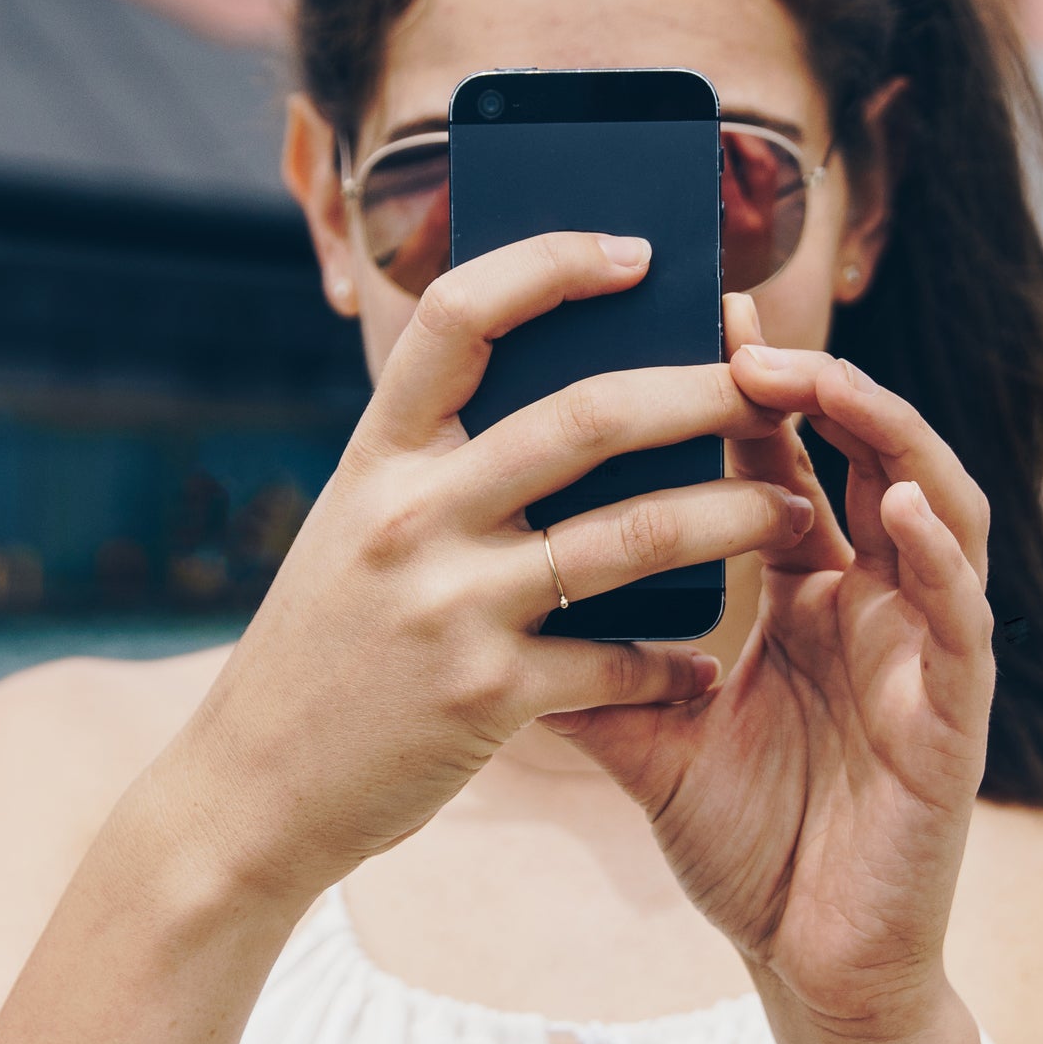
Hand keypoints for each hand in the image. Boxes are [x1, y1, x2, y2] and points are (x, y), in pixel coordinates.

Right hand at [154, 236, 813, 904]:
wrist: (249, 790)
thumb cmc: (322, 651)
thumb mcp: (354, 531)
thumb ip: (435, 468)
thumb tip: (566, 399)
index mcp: (377, 457)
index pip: (460, 314)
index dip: (551, 263)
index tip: (636, 253)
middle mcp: (413, 514)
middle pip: (586, 416)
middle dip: (702, 395)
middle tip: (770, 390)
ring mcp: (450, 605)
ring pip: (632, 536)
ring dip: (734, 518)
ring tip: (793, 513)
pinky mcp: (486, 695)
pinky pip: (616, 662)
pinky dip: (673, 664)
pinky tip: (701, 669)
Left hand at [548, 297, 996, 1043]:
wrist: (812, 972)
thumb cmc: (751, 853)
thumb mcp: (650, 743)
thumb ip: (589, 668)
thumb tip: (483, 597)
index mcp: (813, 596)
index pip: (788, 462)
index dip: (751, 386)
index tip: (690, 311)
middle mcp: (880, 603)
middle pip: (869, 453)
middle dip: (817, 379)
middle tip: (742, 327)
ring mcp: (928, 652)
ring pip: (938, 505)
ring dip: (885, 434)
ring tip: (818, 381)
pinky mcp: (960, 715)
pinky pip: (964, 615)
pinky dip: (940, 553)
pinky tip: (902, 507)